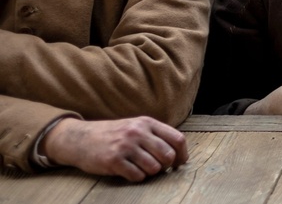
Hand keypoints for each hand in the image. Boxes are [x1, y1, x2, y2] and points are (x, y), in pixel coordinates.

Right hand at [42, 116, 187, 181]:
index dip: (182, 154)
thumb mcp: (136, 126)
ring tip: (140, 167)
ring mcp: (125, 146)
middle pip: (168, 155)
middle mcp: (137, 132)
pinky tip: (129, 171)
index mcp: (147, 123)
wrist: (80, 138)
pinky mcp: (114, 160)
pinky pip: (137, 176)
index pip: (177, 139)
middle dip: (166, 166)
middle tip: (158, 167)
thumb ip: (156, 135)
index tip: (179, 162)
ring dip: (150, 172)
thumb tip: (179, 154)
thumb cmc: (113, 134)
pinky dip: (136, 177)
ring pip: (154, 168)